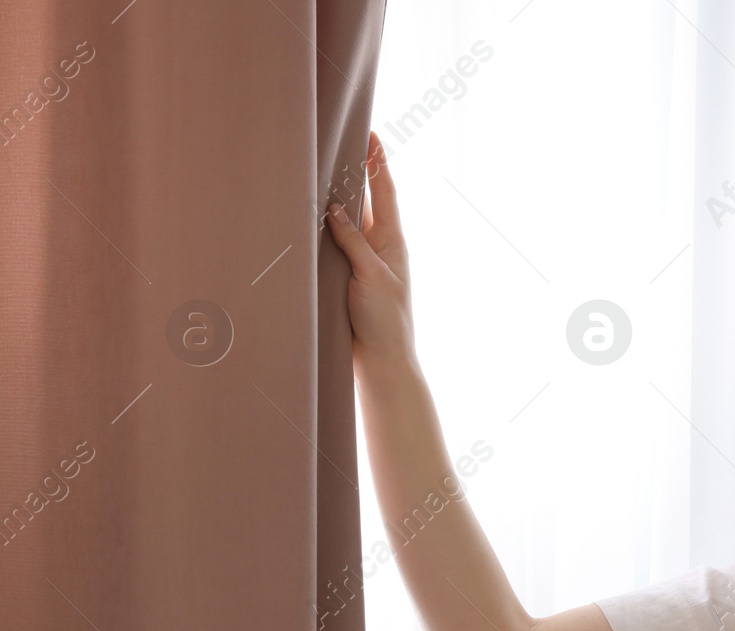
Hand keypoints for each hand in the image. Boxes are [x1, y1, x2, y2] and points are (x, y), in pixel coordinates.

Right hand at [326, 130, 417, 381]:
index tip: (372, 132)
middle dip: (353, 171)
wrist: (381, 360)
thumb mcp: (370, 275)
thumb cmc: (384, 320)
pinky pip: (334, 243)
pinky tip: (309, 217)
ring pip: (347, 220)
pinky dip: (323, 227)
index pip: (385, 191)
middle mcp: (379, 247)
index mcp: (392, 241)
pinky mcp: (347, 277)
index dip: (378, 162)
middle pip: (364, 200)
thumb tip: (335, 208)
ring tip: (319, 168)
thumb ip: (353, 241)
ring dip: (335, 197)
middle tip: (337, 140)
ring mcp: (363, 261)